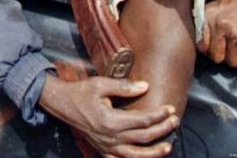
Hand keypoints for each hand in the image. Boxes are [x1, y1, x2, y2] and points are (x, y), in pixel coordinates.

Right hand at [40, 74, 177, 157]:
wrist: (62, 103)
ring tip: (168, 146)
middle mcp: (110, 137)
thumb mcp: (101, 84)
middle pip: (144, 137)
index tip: (170, 109)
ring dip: (154, 152)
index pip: (143, 120)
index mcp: (111, 121)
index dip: (159, 115)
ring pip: (136, 155)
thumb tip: (145, 86)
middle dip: (162, 129)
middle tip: (174, 121)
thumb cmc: (81, 92)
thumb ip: (124, 87)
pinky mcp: (102, 149)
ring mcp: (106, 146)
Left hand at [198, 0, 236, 68]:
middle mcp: (220, 25)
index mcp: (210, 14)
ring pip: (232, 62)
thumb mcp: (225, 0)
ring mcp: (236, 35)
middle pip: (215, 56)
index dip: (209, 48)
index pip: (200, 44)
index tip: (216, 48)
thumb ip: (215, 17)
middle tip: (232, 50)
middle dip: (224, 55)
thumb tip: (209, 34)